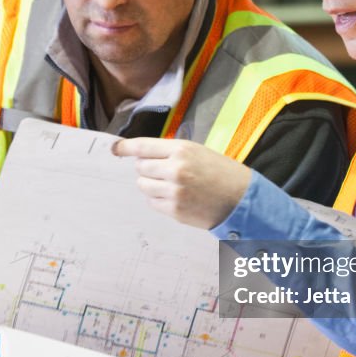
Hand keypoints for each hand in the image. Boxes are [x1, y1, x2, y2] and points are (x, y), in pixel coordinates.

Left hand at [112, 138, 251, 228]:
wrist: (240, 199)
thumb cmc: (220, 172)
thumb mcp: (198, 152)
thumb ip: (170, 152)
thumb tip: (140, 155)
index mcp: (182, 150)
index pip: (143, 146)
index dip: (125, 147)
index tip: (115, 149)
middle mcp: (176, 169)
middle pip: (140, 167)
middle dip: (147, 168)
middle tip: (163, 171)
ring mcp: (174, 191)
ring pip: (142, 186)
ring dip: (150, 184)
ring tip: (170, 185)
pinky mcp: (174, 210)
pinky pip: (151, 202)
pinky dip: (158, 199)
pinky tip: (175, 197)